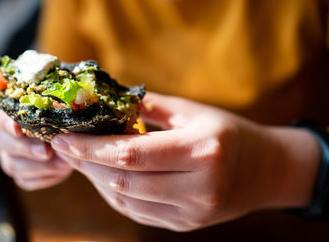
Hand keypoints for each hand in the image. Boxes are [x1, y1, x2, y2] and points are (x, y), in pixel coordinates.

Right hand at [0, 104, 72, 189]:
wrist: (72, 138)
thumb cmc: (64, 117)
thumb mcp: (61, 113)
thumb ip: (56, 118)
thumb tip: (58, 134)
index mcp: (7, 112)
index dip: (5, 123)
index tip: (18, 129)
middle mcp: (2, 134)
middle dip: (25, 147)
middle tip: (47, 151)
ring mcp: (8, 155)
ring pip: (11, 164)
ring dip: (39, 166)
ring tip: (64, 164)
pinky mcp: (19, 173)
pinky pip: (24, 180)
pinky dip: (44, 177)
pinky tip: (62, 172)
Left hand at [51, 92, 319, 230]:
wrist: (266, 170)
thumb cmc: (230, 132)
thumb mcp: (193, 112)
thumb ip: (149, 107)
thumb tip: (106, 102)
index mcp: (203, 151)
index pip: (132, 154)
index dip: (91, 148)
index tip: (63, 137)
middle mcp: (199, 188)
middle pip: (124, 182)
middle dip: (86, 164)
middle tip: (65, 146)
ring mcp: (193, 213)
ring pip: (127, 201)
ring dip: (98, 180)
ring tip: (82, 159)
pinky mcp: (186, 225)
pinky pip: (138, 213)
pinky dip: (116, 194)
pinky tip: (106, 176)